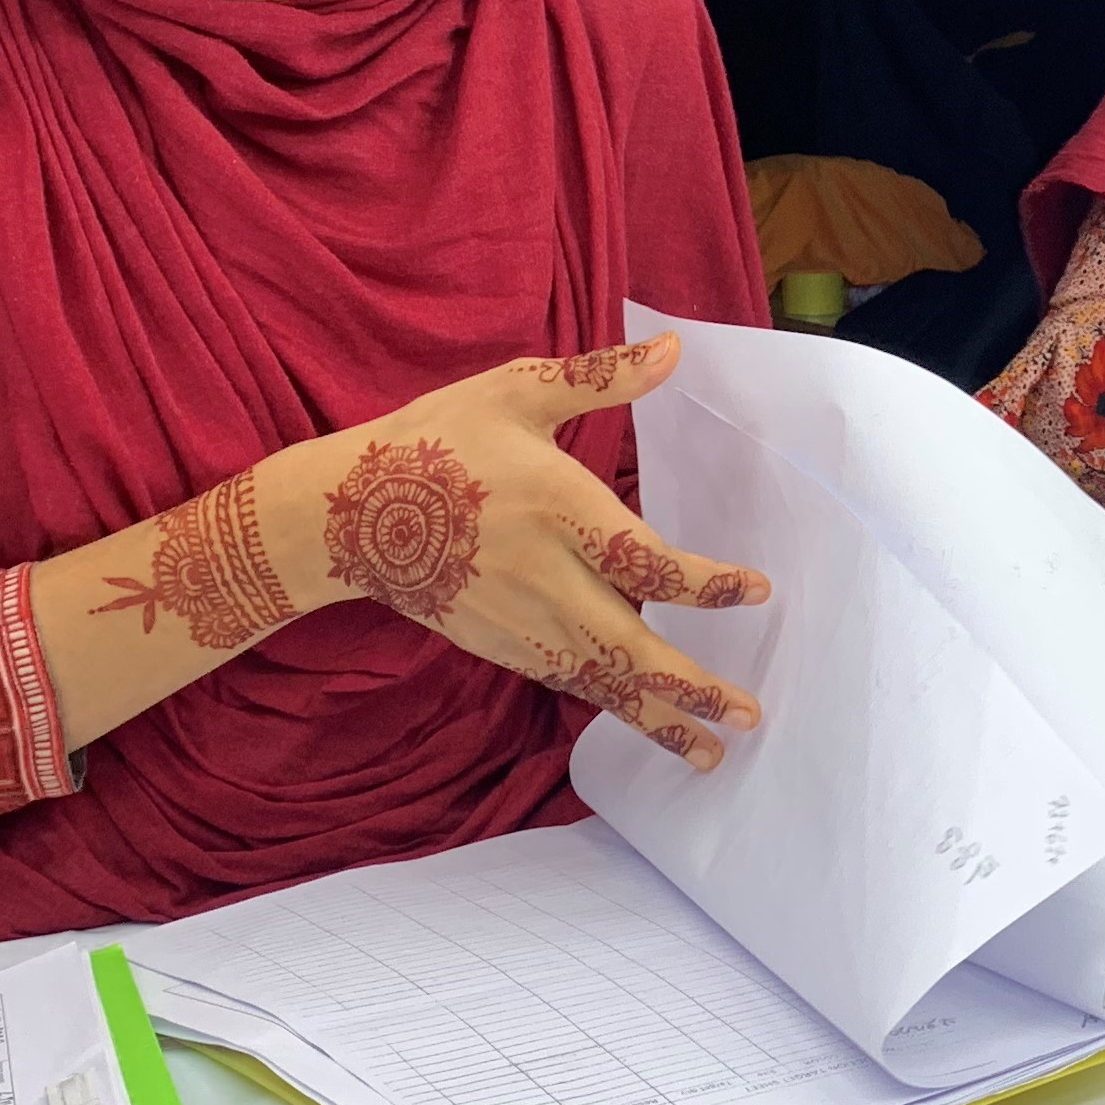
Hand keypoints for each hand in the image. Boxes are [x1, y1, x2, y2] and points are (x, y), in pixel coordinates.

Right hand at [262, 335, 773, 767]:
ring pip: (601, 680)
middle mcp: (545, 577)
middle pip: (630, 647)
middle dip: (691, 686)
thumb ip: (599, 378)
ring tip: (710, 755)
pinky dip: (609, 708)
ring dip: (657, 719)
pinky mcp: (498, 644)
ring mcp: (519, 620)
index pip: (647, 563)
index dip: (706, 584)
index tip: (757, 591)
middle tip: (747, 716)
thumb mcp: (515, 392)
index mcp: (558, 510)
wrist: (347, 513)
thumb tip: (672, 349)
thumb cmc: (437, 440)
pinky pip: (566, 682)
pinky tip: (645, 724)